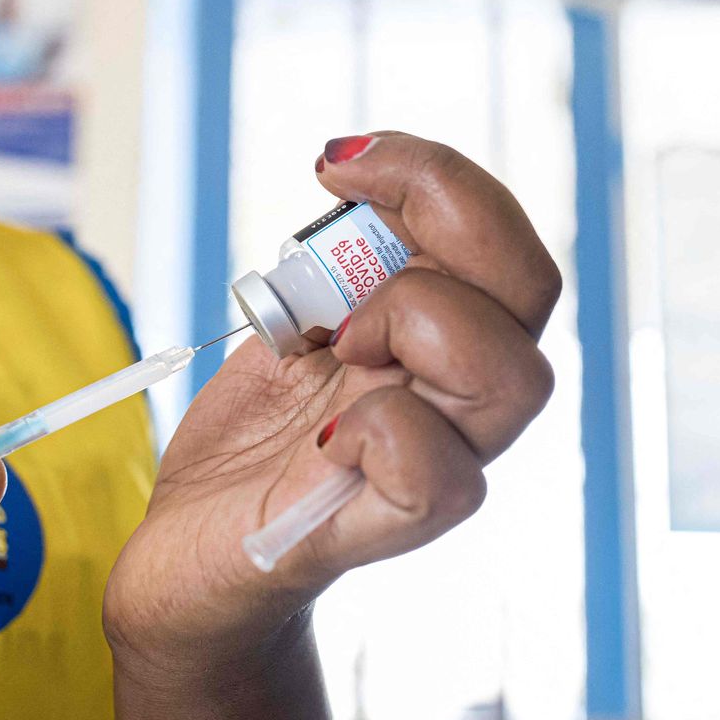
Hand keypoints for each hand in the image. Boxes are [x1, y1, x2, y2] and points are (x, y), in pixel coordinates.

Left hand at [104, 133, 559, 719]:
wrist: (186, 555)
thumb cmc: (245, 443)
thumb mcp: (286, 327)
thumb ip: (336, 269)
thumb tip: (352, 195)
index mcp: (437, 336)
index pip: (497, 239)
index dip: (437, 175)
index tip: (336, 163)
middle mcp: (454, 395)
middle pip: (533, 288)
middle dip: (447, 220)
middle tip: (340, 245)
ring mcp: (429, 463)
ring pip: (517, 379)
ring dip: (417, 323)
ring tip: (337, 342)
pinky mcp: (376, 528)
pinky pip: (445, 481)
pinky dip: (384, 434)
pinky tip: (324, 434)